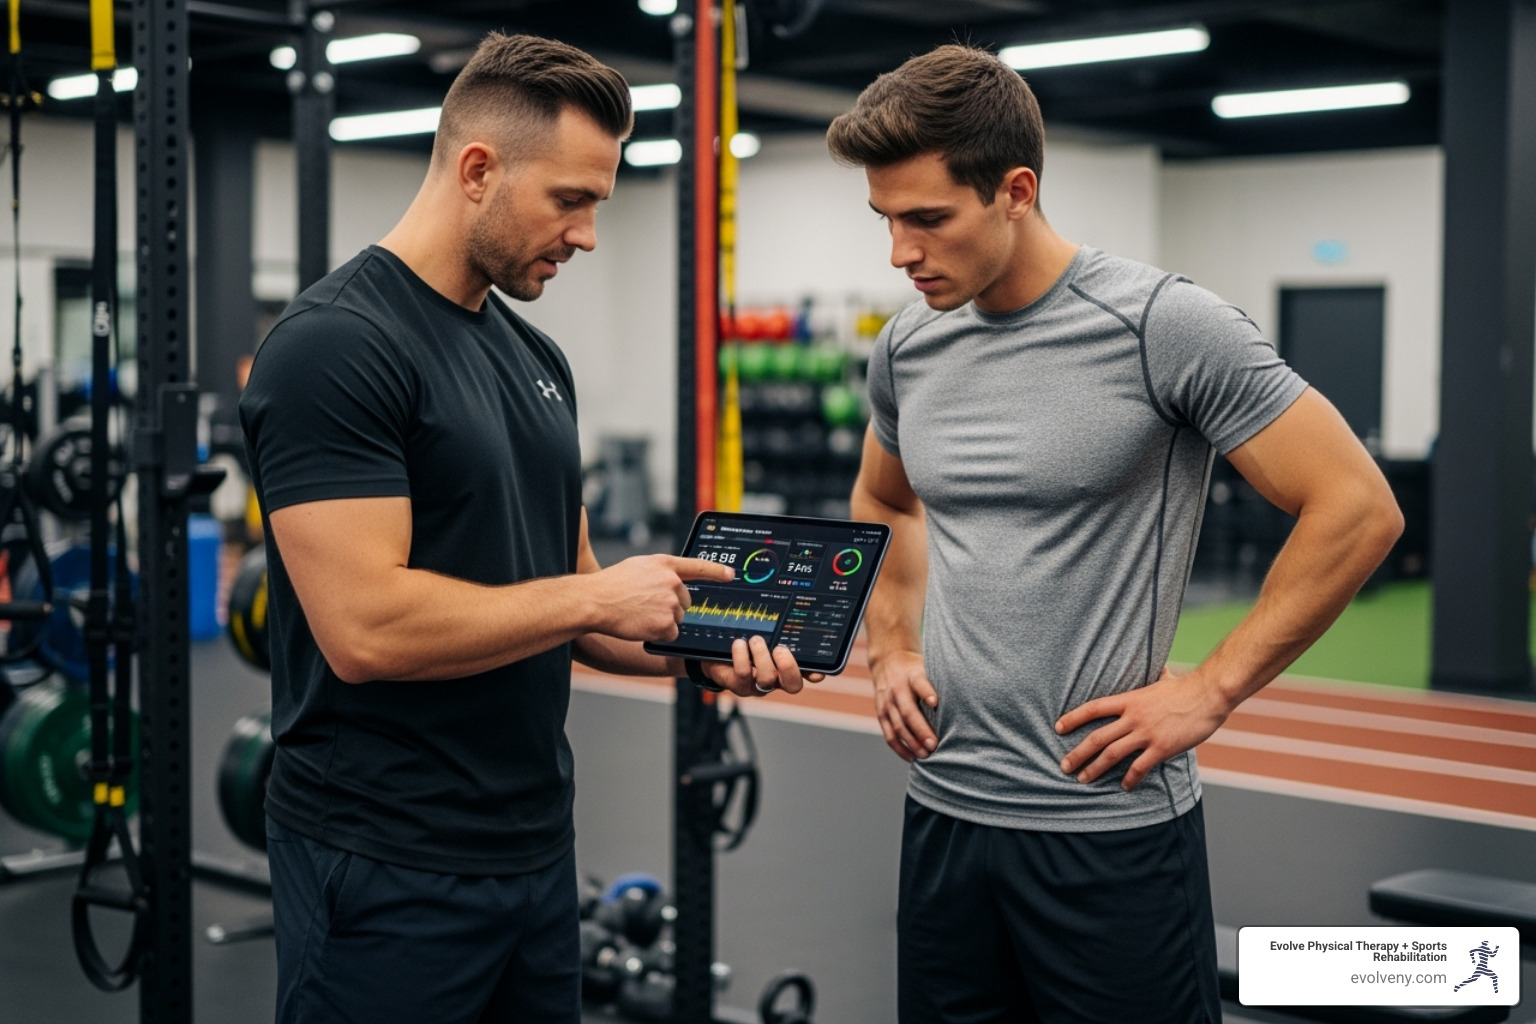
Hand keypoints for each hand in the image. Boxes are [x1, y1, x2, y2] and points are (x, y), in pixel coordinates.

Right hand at [586, 555, 733, 641]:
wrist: (595, 601)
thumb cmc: (612, 584)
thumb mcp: (639, 567)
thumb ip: (660, 571)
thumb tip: (675, 583)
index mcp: (665, 564)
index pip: (698, 566)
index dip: (717, 571)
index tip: (731, 575)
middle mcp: (672, 582)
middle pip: (685, 601)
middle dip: (670, 606)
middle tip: (645, 604)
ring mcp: (670, 604)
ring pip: (677, 618)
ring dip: (662, 620)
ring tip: (639, 613)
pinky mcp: (666, 624)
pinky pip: (671, 633)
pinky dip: (659, 634)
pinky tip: (641, 625)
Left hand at [698, 636, 822, 697]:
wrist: (715, 652)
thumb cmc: (745, 639)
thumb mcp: (764, 631)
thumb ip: (778, 626)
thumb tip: (789, 605)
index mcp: (787, 664)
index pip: (810, 672)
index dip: (817, 673)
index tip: (817, 671)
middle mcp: (776, 678)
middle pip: (793, 684)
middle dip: (789, 668)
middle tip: (780, 649)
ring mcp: (757, 684)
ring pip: (767, 679)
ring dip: (761, 656)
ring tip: (755, 640)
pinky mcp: (739, 685)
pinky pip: (743, 675)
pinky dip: (741, 657)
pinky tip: (738, 644)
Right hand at [870, 650, 936, 762]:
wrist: (888, 662)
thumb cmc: (916, 671)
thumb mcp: (927, 668)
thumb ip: (939, 684)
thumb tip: (965, 703)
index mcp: (912, 676)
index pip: (919, 683)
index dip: (926, 692)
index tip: (935, 702)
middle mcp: (897, 690)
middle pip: (908, 712)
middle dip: (920, 730)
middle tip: (934, 745)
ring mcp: (887, 703)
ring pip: (898, 726)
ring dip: (911, 743)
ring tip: (925, 755)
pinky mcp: (881, 714)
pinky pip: (889, 734)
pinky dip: (899, 748)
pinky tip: (911, 757)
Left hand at [1054, 665, 1231, 790]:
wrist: (1208, 694)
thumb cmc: (1186, 687)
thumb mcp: (1161, 680)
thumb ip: (1152, 679)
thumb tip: (1158, 669)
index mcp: (1130, 700)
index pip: (1093, 708)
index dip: (1074, 718)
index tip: (1058, 727)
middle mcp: (1133, 717)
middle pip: (1097, 737)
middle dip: (1078, 753)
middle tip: (1064, 766)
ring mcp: (1147, 733)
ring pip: (1112, 754)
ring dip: (1095, 769)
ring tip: (1083, 779)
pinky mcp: (1162, 748)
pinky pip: (1139, 767)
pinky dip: (1129, 779)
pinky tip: (1124, 786)